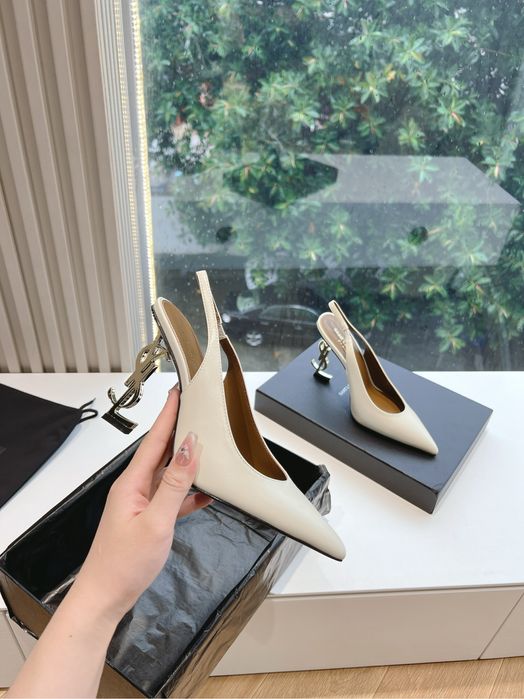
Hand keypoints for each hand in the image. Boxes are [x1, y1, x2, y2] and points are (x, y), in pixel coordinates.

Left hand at [72, 386, 211, 624]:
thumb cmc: (125, 563)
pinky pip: (172, 497)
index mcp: (132, 482)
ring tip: (209, 444)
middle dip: (179, 428)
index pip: (155, 439)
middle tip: (198, 408)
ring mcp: (142, 502)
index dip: (168, 413)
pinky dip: (190, 492)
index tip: (179, 390)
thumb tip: (190, 447)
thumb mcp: (156, 522)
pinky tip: (207, 492)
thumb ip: (175, 484)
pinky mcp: (149, 518)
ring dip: (188, 460)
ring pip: (169, 474)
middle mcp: (135, 487)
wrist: (105, 597)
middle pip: (161, 451)